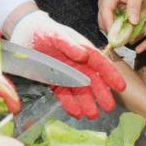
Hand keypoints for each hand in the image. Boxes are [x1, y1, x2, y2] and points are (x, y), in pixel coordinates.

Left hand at [7, 10, 126, 119]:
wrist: (24, 33)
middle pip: (92, 81)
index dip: (111, 75)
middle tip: (109, 108)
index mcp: (83, 50)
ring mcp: (67, 74)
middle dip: (101, 94)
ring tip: (92, 115)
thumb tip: (84, 55)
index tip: (121, 87)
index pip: (100, 63)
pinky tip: (76, 113)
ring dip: (87, 103)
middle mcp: (78, 64)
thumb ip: (69, 45)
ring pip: (80, 91)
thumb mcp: (56, 34)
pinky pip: (64, 95)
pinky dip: (70, 104)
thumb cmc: (43, 30)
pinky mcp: (55, 82)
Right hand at [97, 0, 145, 37]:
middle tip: (123, 41)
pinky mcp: (109, 11)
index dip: (110, 26)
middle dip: (111, 32)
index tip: (116, 36)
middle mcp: (103, 2)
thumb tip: (133, 22)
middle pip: (102, 21)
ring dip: (114, 31)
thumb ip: (134, 6)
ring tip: (126, 37)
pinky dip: (116, 28)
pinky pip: (110, 22)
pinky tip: (125, 31)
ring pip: (105, 23)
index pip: (105, 13)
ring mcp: (105, 7)